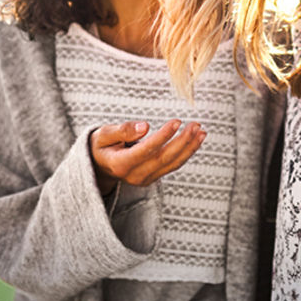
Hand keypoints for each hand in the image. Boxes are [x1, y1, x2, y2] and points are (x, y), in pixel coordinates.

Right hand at [89, 119, 205, 190]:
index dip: (163, 136)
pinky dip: (187, 152)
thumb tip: (144, 126)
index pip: (146, 150)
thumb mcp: (103, 135)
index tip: (177, 122)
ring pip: (172, 164)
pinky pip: (173, 165)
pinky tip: (196, 139)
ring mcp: (145, 179)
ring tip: (201, 131)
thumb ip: (122, 130)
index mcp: (120, 164)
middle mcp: (134, 175)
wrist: (99, 165)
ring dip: (189, 147)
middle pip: (163, 159)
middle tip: (195, 125)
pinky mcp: (153, 177)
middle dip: (183, 142)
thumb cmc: (101, 146)